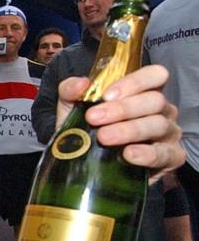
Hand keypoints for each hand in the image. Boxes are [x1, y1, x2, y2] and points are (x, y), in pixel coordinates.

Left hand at [56, 64, 184, 182]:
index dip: (134, 82)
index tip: (106, 95)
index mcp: (143, 93)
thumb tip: (81, 84)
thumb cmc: (86, 130)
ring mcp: (168, 134)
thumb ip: (70, 91)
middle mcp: (161, 111)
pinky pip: (165, 154)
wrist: (83, 164)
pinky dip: (147, 154)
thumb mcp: (72, 108)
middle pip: (154, 101)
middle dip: (123, 109)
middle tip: (94, 118)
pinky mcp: (170, 158)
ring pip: (158, 125)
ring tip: (104, 138)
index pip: (154, 75)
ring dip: (129, 130)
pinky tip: (129, 154)